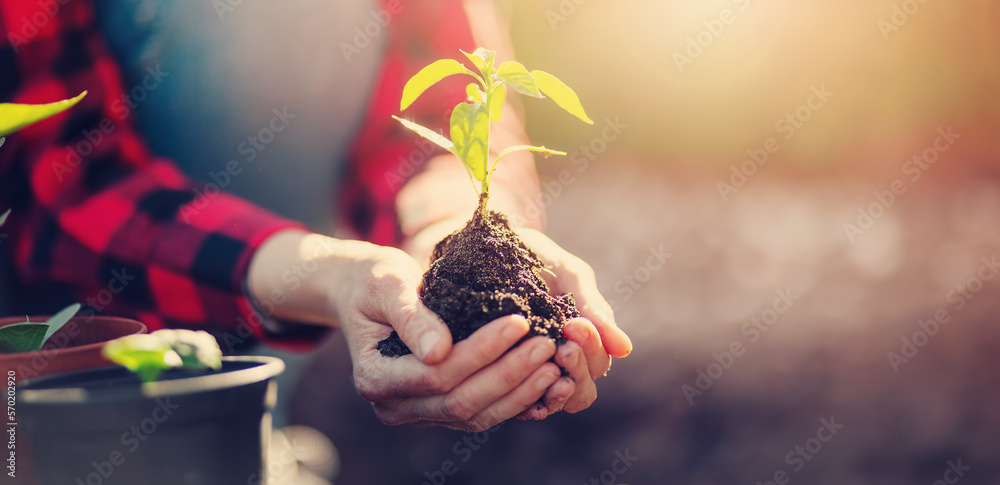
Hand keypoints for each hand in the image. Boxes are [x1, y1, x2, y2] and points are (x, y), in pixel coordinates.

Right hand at [248, 230, 564, 430]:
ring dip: (519, 393)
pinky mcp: (441, 409)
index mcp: (374, 377)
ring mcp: (418, 413)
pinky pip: (483, 413)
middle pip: (459, 402)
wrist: (365, 292)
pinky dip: (517, 400)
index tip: (518, 321)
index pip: (435, 374)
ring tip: (555, 365)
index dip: (479, 352)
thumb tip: (438, 351)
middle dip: (508, 374)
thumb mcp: (385, 285)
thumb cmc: (374, 281)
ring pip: (475, 416)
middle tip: (547, 344)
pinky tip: (548, 381)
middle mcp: (394, 405)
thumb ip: (410, 316)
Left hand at [514, 228, 632, 414]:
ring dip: (557, 389)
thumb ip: (595, 309)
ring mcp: (533, 371)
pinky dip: (528, 401)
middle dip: (577, 366)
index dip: (592, 349)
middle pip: (582, 387)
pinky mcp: (504, 376)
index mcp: (581, 341)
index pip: (598, 364)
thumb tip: (626, 349)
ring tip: (546, 365)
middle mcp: (560, 362)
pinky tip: (521, 389)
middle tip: (563, 345)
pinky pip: (521, 403)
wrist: (488, 244)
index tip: (575, 326)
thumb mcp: (569, 276)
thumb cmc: (534, 257)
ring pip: (557, 399)